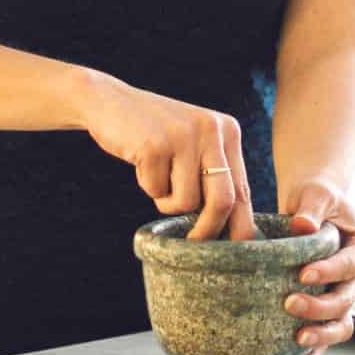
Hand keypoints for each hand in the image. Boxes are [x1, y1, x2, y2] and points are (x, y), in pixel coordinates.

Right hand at [83, 70, 256, 240]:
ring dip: (168, 202)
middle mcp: (212, 129)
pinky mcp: (155, 144)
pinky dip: (148, 186)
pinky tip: (142, 162)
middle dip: (208, 230)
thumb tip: (238, 231)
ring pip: (186, 201)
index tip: (234, 252)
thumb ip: (215, 178)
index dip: (240, 226)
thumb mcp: (195, 147)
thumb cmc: (157, 136)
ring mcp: (183, 135)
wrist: (111, 102)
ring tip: (158, 176)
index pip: (242, 189)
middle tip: (193, 244)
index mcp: (228, 131)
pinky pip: (156, 191)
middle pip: (223, 200)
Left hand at [280, 180, 354, 354]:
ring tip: (296, 339)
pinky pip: (324, 338)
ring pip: (341, 325)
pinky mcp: (325, 312)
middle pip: (346, 300)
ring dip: (321, 336)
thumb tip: (303, 225)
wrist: (311, 207)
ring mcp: (343, 298)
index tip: (304, 273)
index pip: (351, 265)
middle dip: (320, 306)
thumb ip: (312, 209)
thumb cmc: (317, 198)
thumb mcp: (316, 195)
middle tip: (289, 302)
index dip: (330, 272)